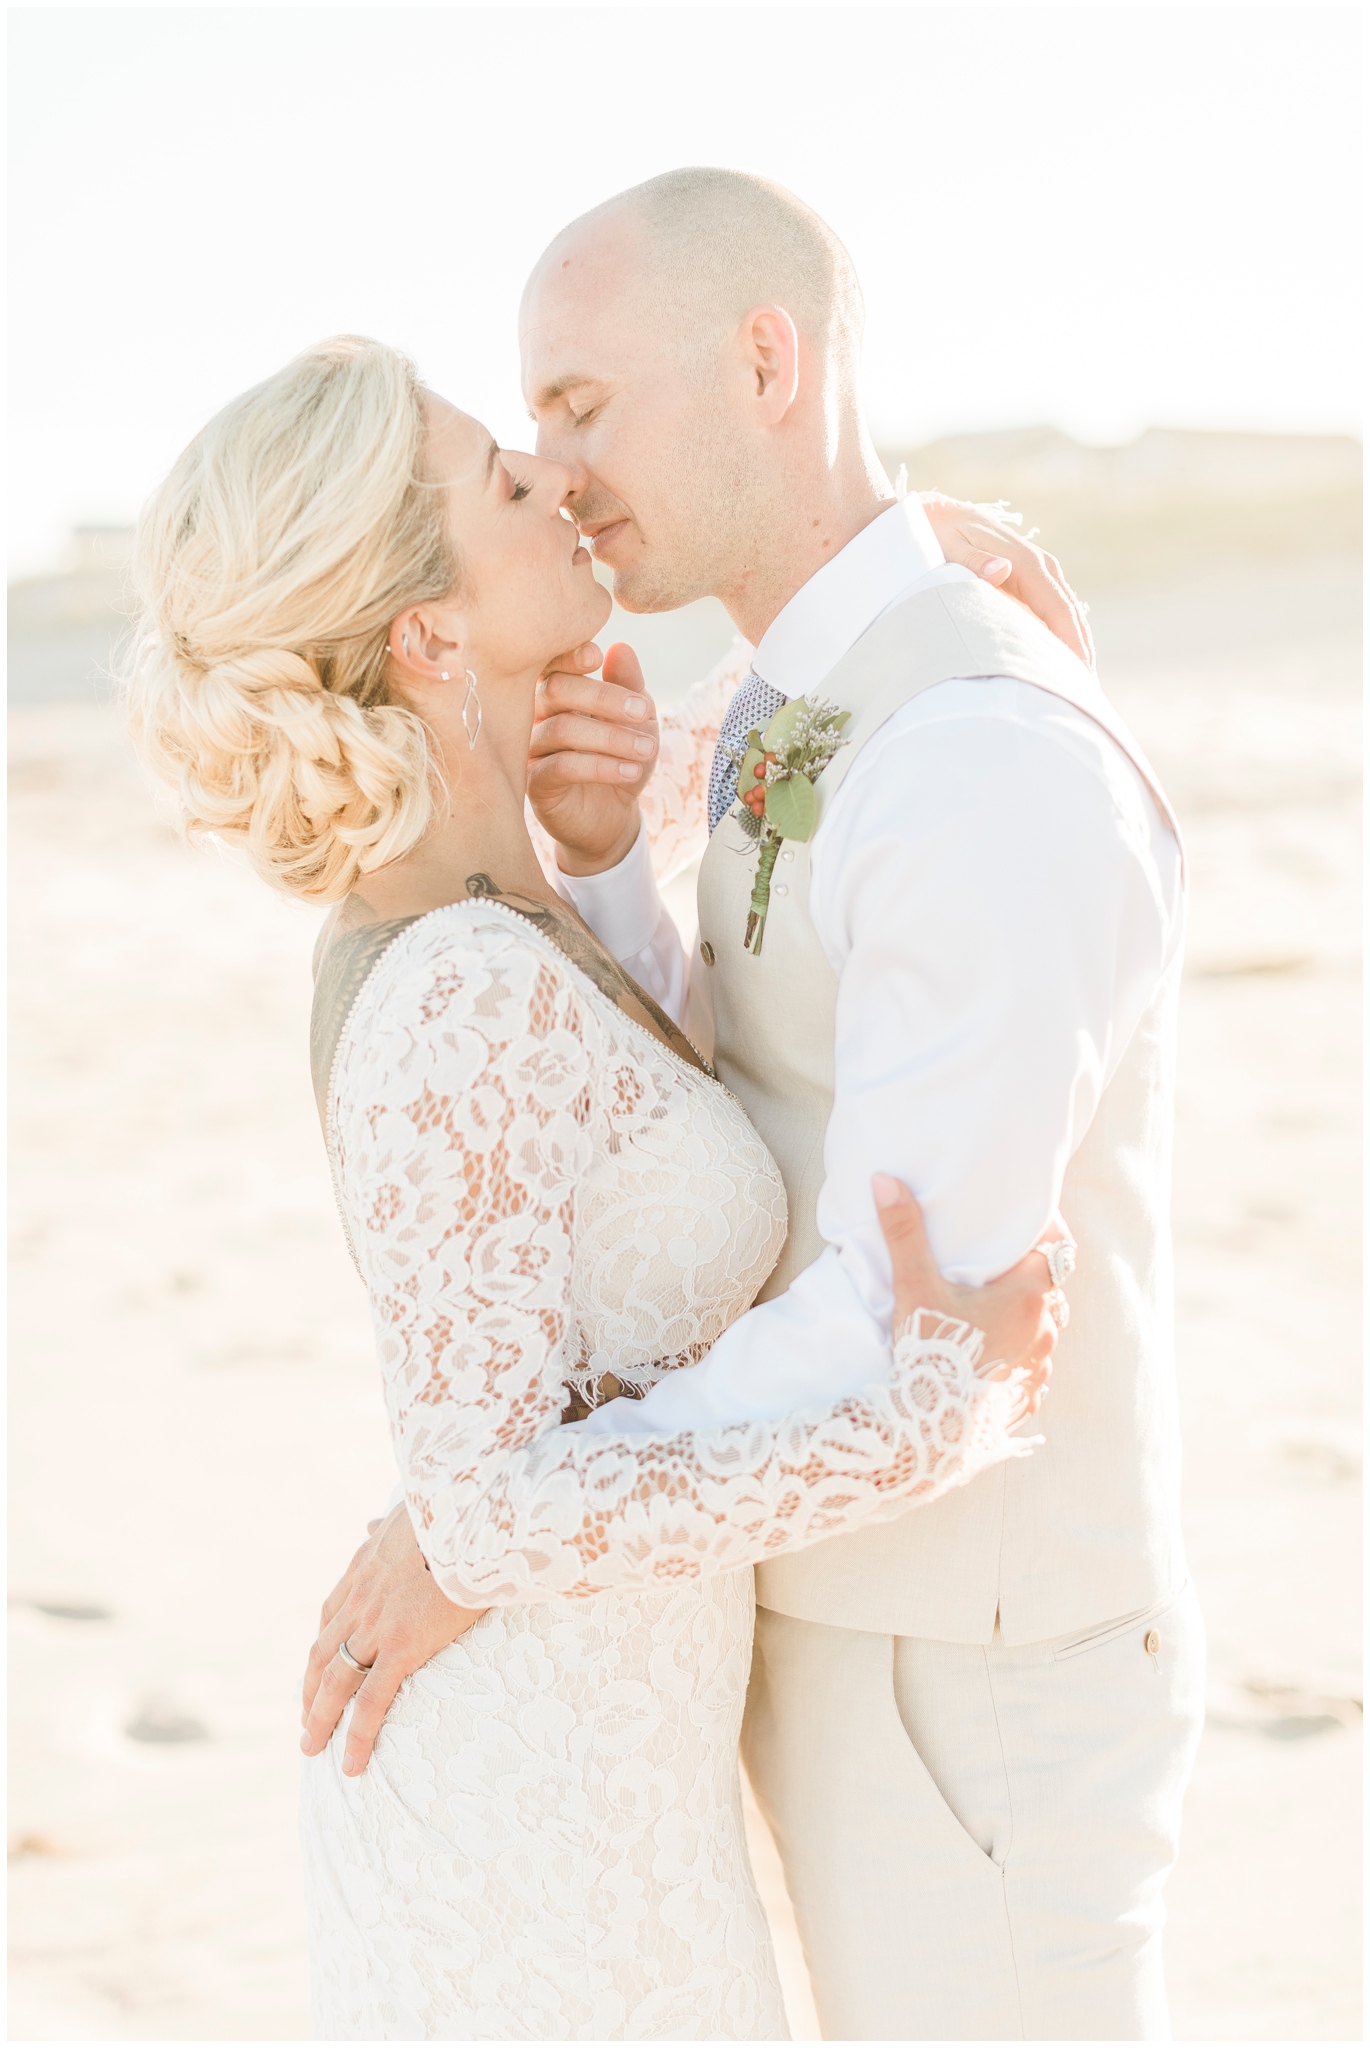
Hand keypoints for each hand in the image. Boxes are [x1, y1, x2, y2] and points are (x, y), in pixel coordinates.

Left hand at [300, 1503, 485, 1775]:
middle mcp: (360, 1597)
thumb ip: (387, 1526)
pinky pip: (371, 1701)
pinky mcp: (401, 1646)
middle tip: (306, 1721)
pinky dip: (356, 1735)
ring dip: (318, 1718)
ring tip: (311, 1748)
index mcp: (365, 1567)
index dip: (323, 1644)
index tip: (319, 1670)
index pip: (331, 1614)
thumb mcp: (409, 1512)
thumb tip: (369, 1525)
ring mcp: (377, 1624)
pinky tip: (350, 1764)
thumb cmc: (455, 1515)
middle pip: (322, 1653)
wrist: (476, 1521)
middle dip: (310, 1690)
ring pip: (335, 1682)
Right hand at [528, 641, 659, 874]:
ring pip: (562, 729)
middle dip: (604, 698)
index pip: (552, 663)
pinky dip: (600, 766)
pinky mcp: (534, 784)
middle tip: (644, 712)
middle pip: (556, 690)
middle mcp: (535, 716)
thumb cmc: (619, 757)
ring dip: (612, 737)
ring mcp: (532, 750)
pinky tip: (630, 771)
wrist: (612, 816)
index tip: (598, 658)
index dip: (570, 655)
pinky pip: (562, 766)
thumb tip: (620, 646)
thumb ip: (628, 684)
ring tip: (648, 749)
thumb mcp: (635, 719)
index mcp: (556, 692)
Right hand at [872, 1175, 1068, 1418]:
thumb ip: (903, 1232)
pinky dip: (1020, 1358)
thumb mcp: (913, 1288)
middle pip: (1050, 1289)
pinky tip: (994, 1357)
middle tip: (1001, 1266)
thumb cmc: (927, 1354)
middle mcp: (1044, 1330)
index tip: (1026, 1222)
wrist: (929, 1429)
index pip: (1056, 1249)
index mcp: (1027, 1296)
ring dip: (1027, 1318)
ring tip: (995, 1312)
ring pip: (1045, 1330)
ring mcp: (1039, 1368)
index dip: (1045, 1232)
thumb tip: (885, 1180)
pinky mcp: (1027, 1399)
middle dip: (1030, 1276)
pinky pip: (1035, 1370)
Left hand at [920, 493, 1094, 669]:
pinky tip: (1065, 663)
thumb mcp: (945, 545)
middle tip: (1085, 692)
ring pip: (1067, 614)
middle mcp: (1039, 565)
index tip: (1076, 671)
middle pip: (1069, 613)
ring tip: (1081, 685)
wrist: (933, 515)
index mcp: (1023, 560)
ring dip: (1076, 646)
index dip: (1069, 640)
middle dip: (1080, 651)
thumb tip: (999, 571)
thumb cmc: (935, 535)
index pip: (1056, 606)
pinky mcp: (1031, 582)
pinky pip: (1054, 612)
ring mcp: (1038, 573)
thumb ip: (970, 560)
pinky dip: (1064, 637)